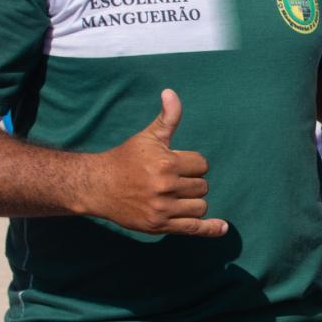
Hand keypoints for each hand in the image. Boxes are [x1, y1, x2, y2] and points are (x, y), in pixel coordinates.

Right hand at [85, 89, 226, 236]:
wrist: (98, 186)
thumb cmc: (126, 159)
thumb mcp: (148, 136)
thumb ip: (167, 117)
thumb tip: (171, 92)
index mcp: (167, 163)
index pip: (201, 165)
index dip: (192, 164)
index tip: (176, 164)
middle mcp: (166, 187)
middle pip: (202, 186)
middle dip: (191, 182)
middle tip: (171, 181)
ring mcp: (163, 209)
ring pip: (200, 206)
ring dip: (193, 201)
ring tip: (176, 196)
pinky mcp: (159, 226)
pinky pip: (193, 229)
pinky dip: (210, 229)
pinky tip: (222, 228)